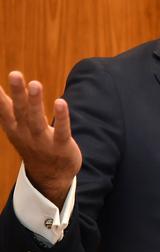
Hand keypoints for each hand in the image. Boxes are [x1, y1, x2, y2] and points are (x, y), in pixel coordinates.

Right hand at [0, 71, 81, 208]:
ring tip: (35, 84)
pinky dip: (62, 117)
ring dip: (36, 102)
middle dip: (18, 93)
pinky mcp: (61, 145)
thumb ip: (8, 109)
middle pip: (21, 111)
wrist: (50, 177)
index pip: (5, 111)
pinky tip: (61, 102)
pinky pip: (61, 130)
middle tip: (15, 74)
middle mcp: (26, 134)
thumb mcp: (17, 128)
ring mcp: (43, 141)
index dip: (0, 97)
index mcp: (15, 129)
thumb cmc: (33, 145)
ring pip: (37, 120)